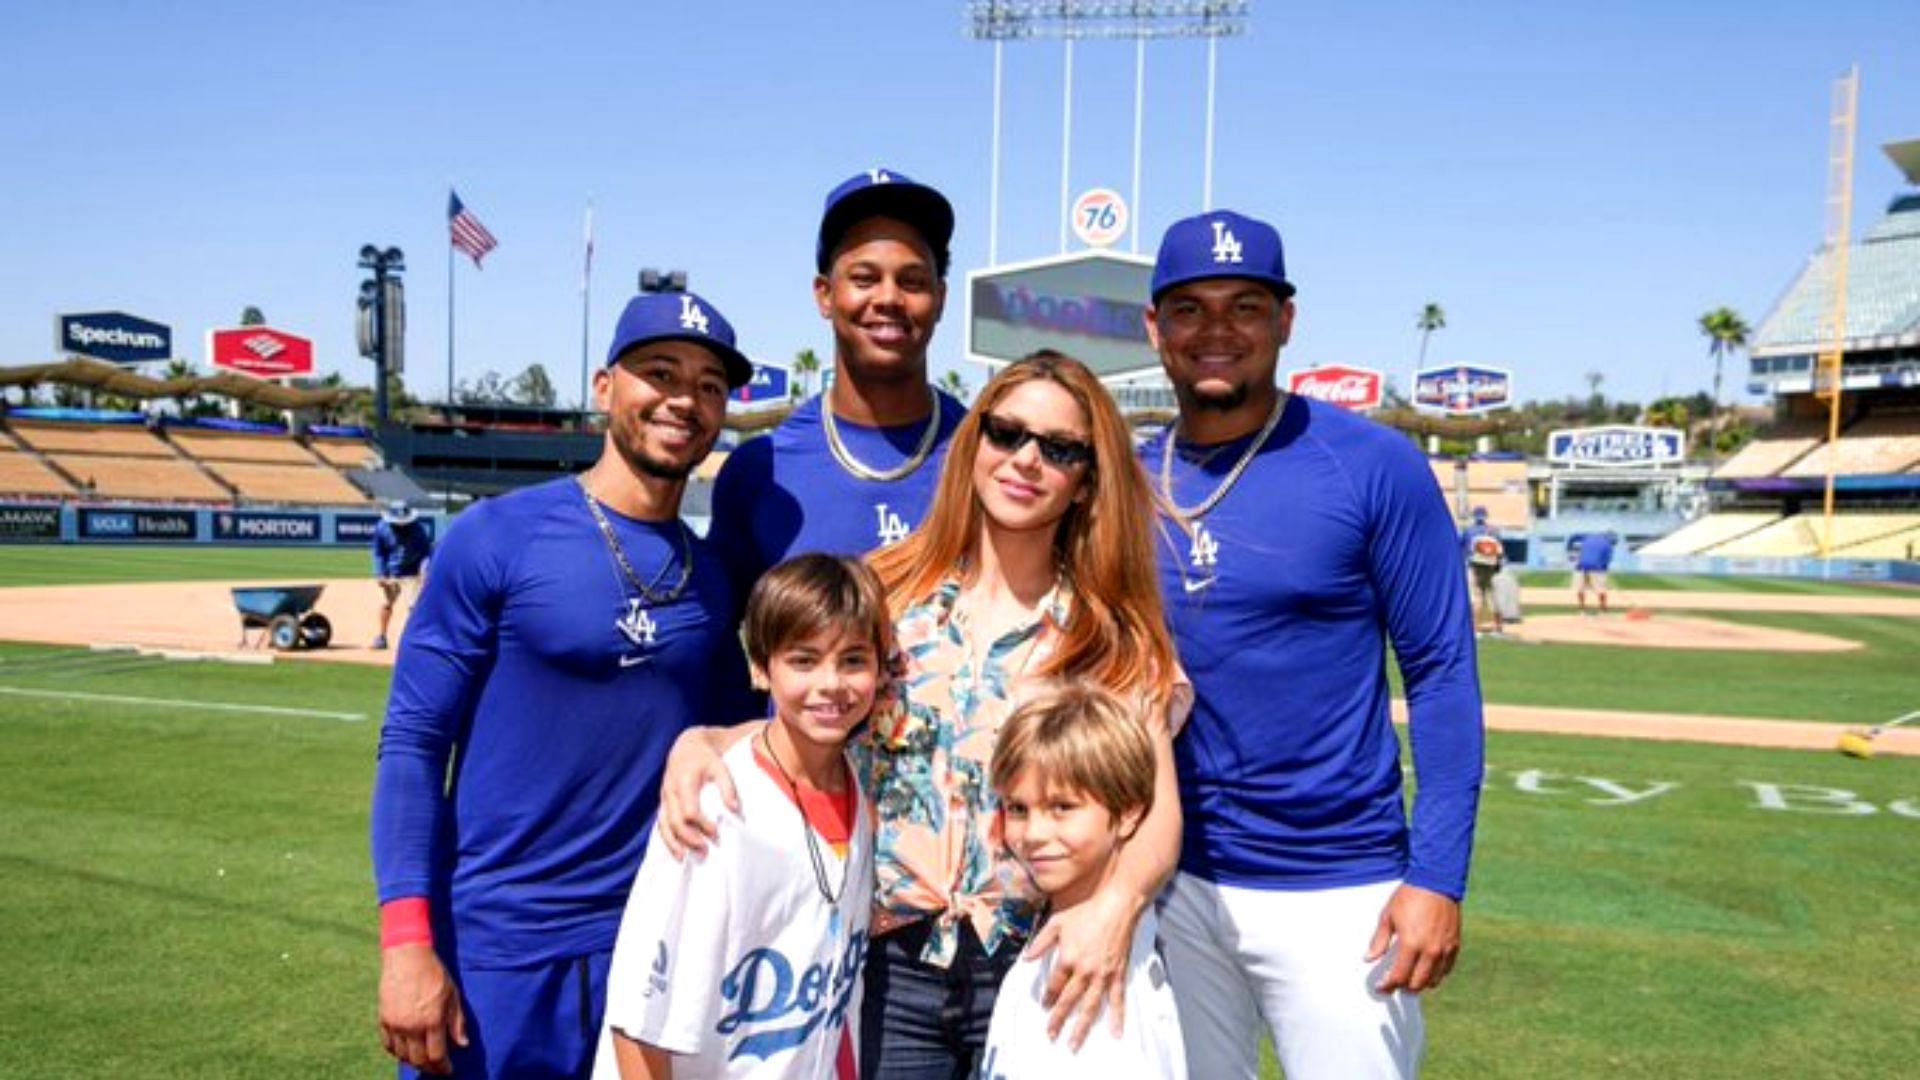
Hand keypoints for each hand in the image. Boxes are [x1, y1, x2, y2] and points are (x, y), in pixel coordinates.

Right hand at [378, 943, 466, 1074]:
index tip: (448, 1070)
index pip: (437, 1055)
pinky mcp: (383, 1018)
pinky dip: (397, 1052)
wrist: (407, 956)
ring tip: (422, 1060)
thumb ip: (457, 1022)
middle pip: (418, 1059)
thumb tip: (462, 1044)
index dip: (443, 1067)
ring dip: (413, 1061)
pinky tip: (405, 1051)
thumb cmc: (434, 973)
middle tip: (436, 1068)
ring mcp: (395, 1024)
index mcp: (432, 1021)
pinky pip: (388, 1044)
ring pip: (402, 1055)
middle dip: (429, 1067)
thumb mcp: (452, 995)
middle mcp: (412, 1026)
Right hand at [657, 724, 751, 858]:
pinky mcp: (663, 802)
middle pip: (675, 821)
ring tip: (685, 857)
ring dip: (674, 843)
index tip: (715, 833)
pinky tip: (677, 851)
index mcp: (684, 781)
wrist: (686, 746)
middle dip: (689, 838)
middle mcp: (670, 791)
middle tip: (705, 851)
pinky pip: (661, 823)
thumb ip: (727, 787)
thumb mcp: (720, 767)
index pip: (689, 811)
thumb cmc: (706, 758)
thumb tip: (735, 809)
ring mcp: (664, 797)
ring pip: (664, 824)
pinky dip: (667, 838)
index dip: (701, 825)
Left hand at [1026, 887, 1139, 1049]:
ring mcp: (1102, 975)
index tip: (1044, 1006)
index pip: (1054, 985)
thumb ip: (1040, 943)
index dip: (1048, 997)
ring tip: (1074, 1044)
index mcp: (1067, 958)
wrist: (1117, 907)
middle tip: (1051, 1035)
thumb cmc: (1086, 912)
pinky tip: (1115, 1032)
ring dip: (1081, 1027)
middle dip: (1059, 1020)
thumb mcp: (1056, 923)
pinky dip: (1117, 1017)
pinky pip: (1117, 999)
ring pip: (1090, 1006)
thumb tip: (1026, 958)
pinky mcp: (1117, 974)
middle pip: (1069, 1001)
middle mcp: (1084, 971)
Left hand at [1366, 884, 1460, 993]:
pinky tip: (1427, 971)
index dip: (1388, 985)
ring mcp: (1444, 949)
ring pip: (1433, 980)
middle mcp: (1430, 951)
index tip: (1381, 987)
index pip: (1399, 976)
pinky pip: (1446, 970)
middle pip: (1417, 983)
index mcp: (1411, 944)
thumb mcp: (1388, 916)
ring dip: (1420, 984)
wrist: (1436, 881)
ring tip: (1410, 980)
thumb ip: (1379, 940)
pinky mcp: (1454, 945)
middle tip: (1394, 984)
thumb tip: (1368, 958)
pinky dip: (1436, 975)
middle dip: (1403, 987)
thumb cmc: (1409, 896)